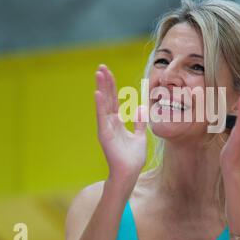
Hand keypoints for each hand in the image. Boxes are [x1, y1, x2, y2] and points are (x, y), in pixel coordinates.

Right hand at [94, 64, 146, 184]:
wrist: (129, 172)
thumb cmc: (133, 157)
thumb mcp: (140, 136)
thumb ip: (140, 122)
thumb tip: (142, 108)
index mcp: (117, 122)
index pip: (114, 100)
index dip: (112, 86)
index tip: (109, 72)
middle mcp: (109, 123)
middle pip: (107, 98)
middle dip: (105, 82)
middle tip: (101, 66)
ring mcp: (106, 127)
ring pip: (104, 103)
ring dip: (101, 88)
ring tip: (98, 73)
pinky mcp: (104, 134)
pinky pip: (102, 116)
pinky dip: (100, 104)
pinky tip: (98, 92)